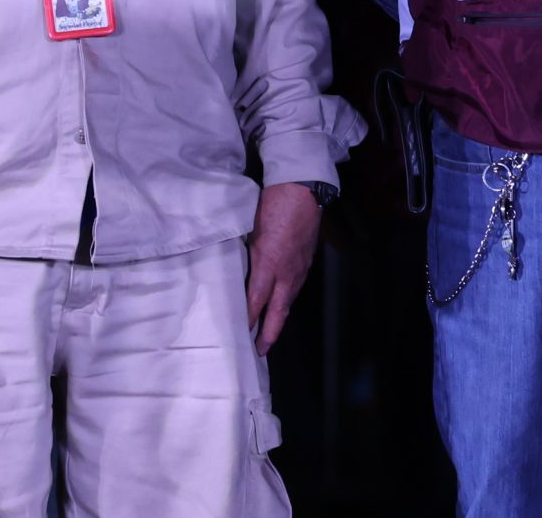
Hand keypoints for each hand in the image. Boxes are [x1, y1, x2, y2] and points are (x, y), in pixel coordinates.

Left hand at [246, 183, 322, 352]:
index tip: (239, 336)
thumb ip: (245, 256)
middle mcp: (287, 271)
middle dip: (269, 333)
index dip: (248, 320)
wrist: (302, 189)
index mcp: (269, 263)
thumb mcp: (250, 232)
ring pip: (289, 300)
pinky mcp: (307, 260)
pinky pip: (295, 287)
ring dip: (279, 318)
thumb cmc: (271, 206)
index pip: (255, 300)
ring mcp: (300, 267)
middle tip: (259, 351)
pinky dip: (287, 300)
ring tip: (269, 332)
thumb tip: (234, 272)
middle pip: (278, 310)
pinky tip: (281, 302)